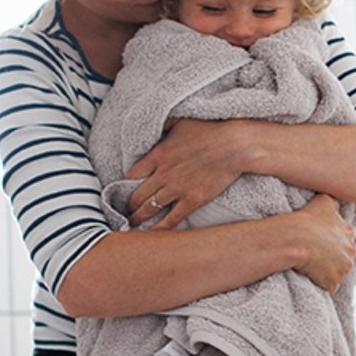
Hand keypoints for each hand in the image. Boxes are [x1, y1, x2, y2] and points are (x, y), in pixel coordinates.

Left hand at [126, 119, 249, 228]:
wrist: (235, 145)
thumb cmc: (209, 130)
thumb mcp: (179, 121)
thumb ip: (161, 126)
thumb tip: (150, 126)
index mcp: (158, 155)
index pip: (131, 175)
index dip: (123, 185)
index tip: (120, 191)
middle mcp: (164, 174)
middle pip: (137, 195)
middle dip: (128, 206)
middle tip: (124, 211)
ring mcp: (178, 189)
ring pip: (150, 209)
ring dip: (138, 218)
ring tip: (132, 223)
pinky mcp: (193, 200)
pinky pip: (172, 219)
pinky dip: (160, 228)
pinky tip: (152, 234)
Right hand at [287, 194, 355, 293]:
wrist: (295, 239)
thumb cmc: (307, 219)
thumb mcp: (324, 201)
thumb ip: (334, 203)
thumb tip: (336, 204)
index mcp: (349, 234)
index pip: (347, 239)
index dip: (335, 241)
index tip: (323, 242)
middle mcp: (350, 252)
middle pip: (344, 258)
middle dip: (334, 258)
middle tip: (317, 255)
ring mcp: (342, 269)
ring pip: (337, 273)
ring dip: (327, 272)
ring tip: (311, 267)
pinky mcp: (332, 282)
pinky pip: (328, 287)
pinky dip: (321, 284)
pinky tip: (310, 278)